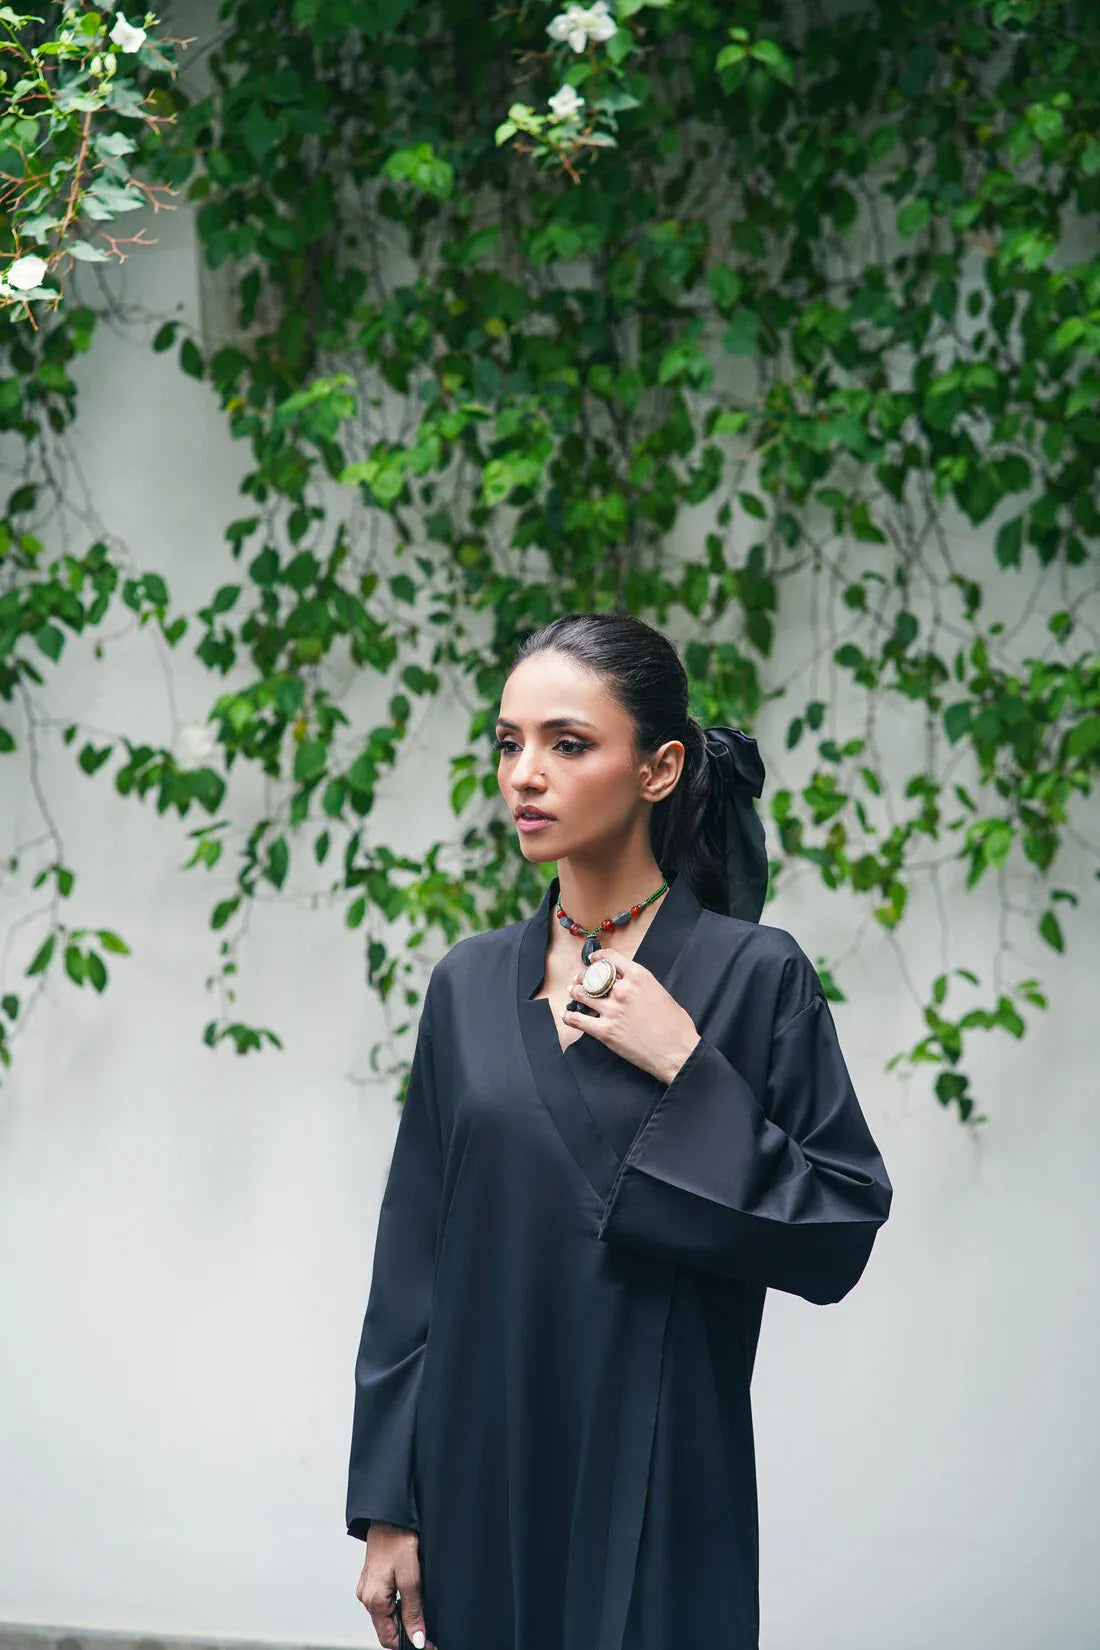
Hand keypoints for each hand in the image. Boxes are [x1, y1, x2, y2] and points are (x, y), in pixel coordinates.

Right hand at [356, 1521, 434, 1649]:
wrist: (389, 1516)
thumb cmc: (398, 1541)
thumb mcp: (411, 1578)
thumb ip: (413, 1611)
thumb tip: (416, 1638)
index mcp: (374, 1601)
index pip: (388, 1638)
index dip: (408, 1644)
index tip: (427, 1644)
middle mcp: (366, 1597)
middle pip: (387, 1628)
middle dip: (407, 1633)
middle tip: (428, 1632)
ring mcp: (367, 1588)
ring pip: (386, 1616)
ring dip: (402, 1619)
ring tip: (421, 1614)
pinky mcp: (372, 1580)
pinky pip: (384, 1602)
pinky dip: (397, 1606)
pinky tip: (409, 1598)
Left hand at [565, 945, 700, 1084]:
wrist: (677, 1052)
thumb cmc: (676, 1025)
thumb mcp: (661, 993)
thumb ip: (641, 985)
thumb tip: (629, 984)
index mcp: (639, 977)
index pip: (611, 958)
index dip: (598, 957)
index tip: (592, 959)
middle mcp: (623, 990)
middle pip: (592, 976)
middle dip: (583, 976)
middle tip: (579, 979)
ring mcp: (612, 1010)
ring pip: (582, 995)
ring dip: (574, 992)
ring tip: (572, 992)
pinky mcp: (605, 1031)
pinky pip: (578, 1020)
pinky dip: (569, 1016)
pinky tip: (566, 1014)